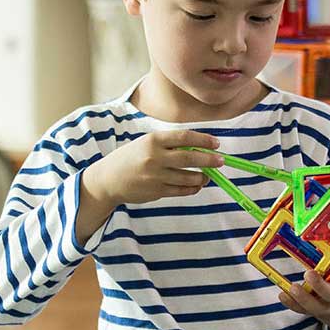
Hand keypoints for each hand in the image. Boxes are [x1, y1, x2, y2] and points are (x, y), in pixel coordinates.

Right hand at [88, 129, 224, 206]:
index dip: (204, 140)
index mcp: (153, 140)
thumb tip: (200, 148)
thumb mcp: (146, 143)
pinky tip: (196, 185)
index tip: (216, 143)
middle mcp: (155, 157)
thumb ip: (170, 145)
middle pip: (190, 158)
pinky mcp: (156, 192)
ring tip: (208, 175)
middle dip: (209, 159)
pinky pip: (181, 191)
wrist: (108, 179)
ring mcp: (155, 176)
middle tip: (221, 161)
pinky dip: (192, 188)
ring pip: (188, 177)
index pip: (184, 137)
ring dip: (202, 177)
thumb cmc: (132, 158)